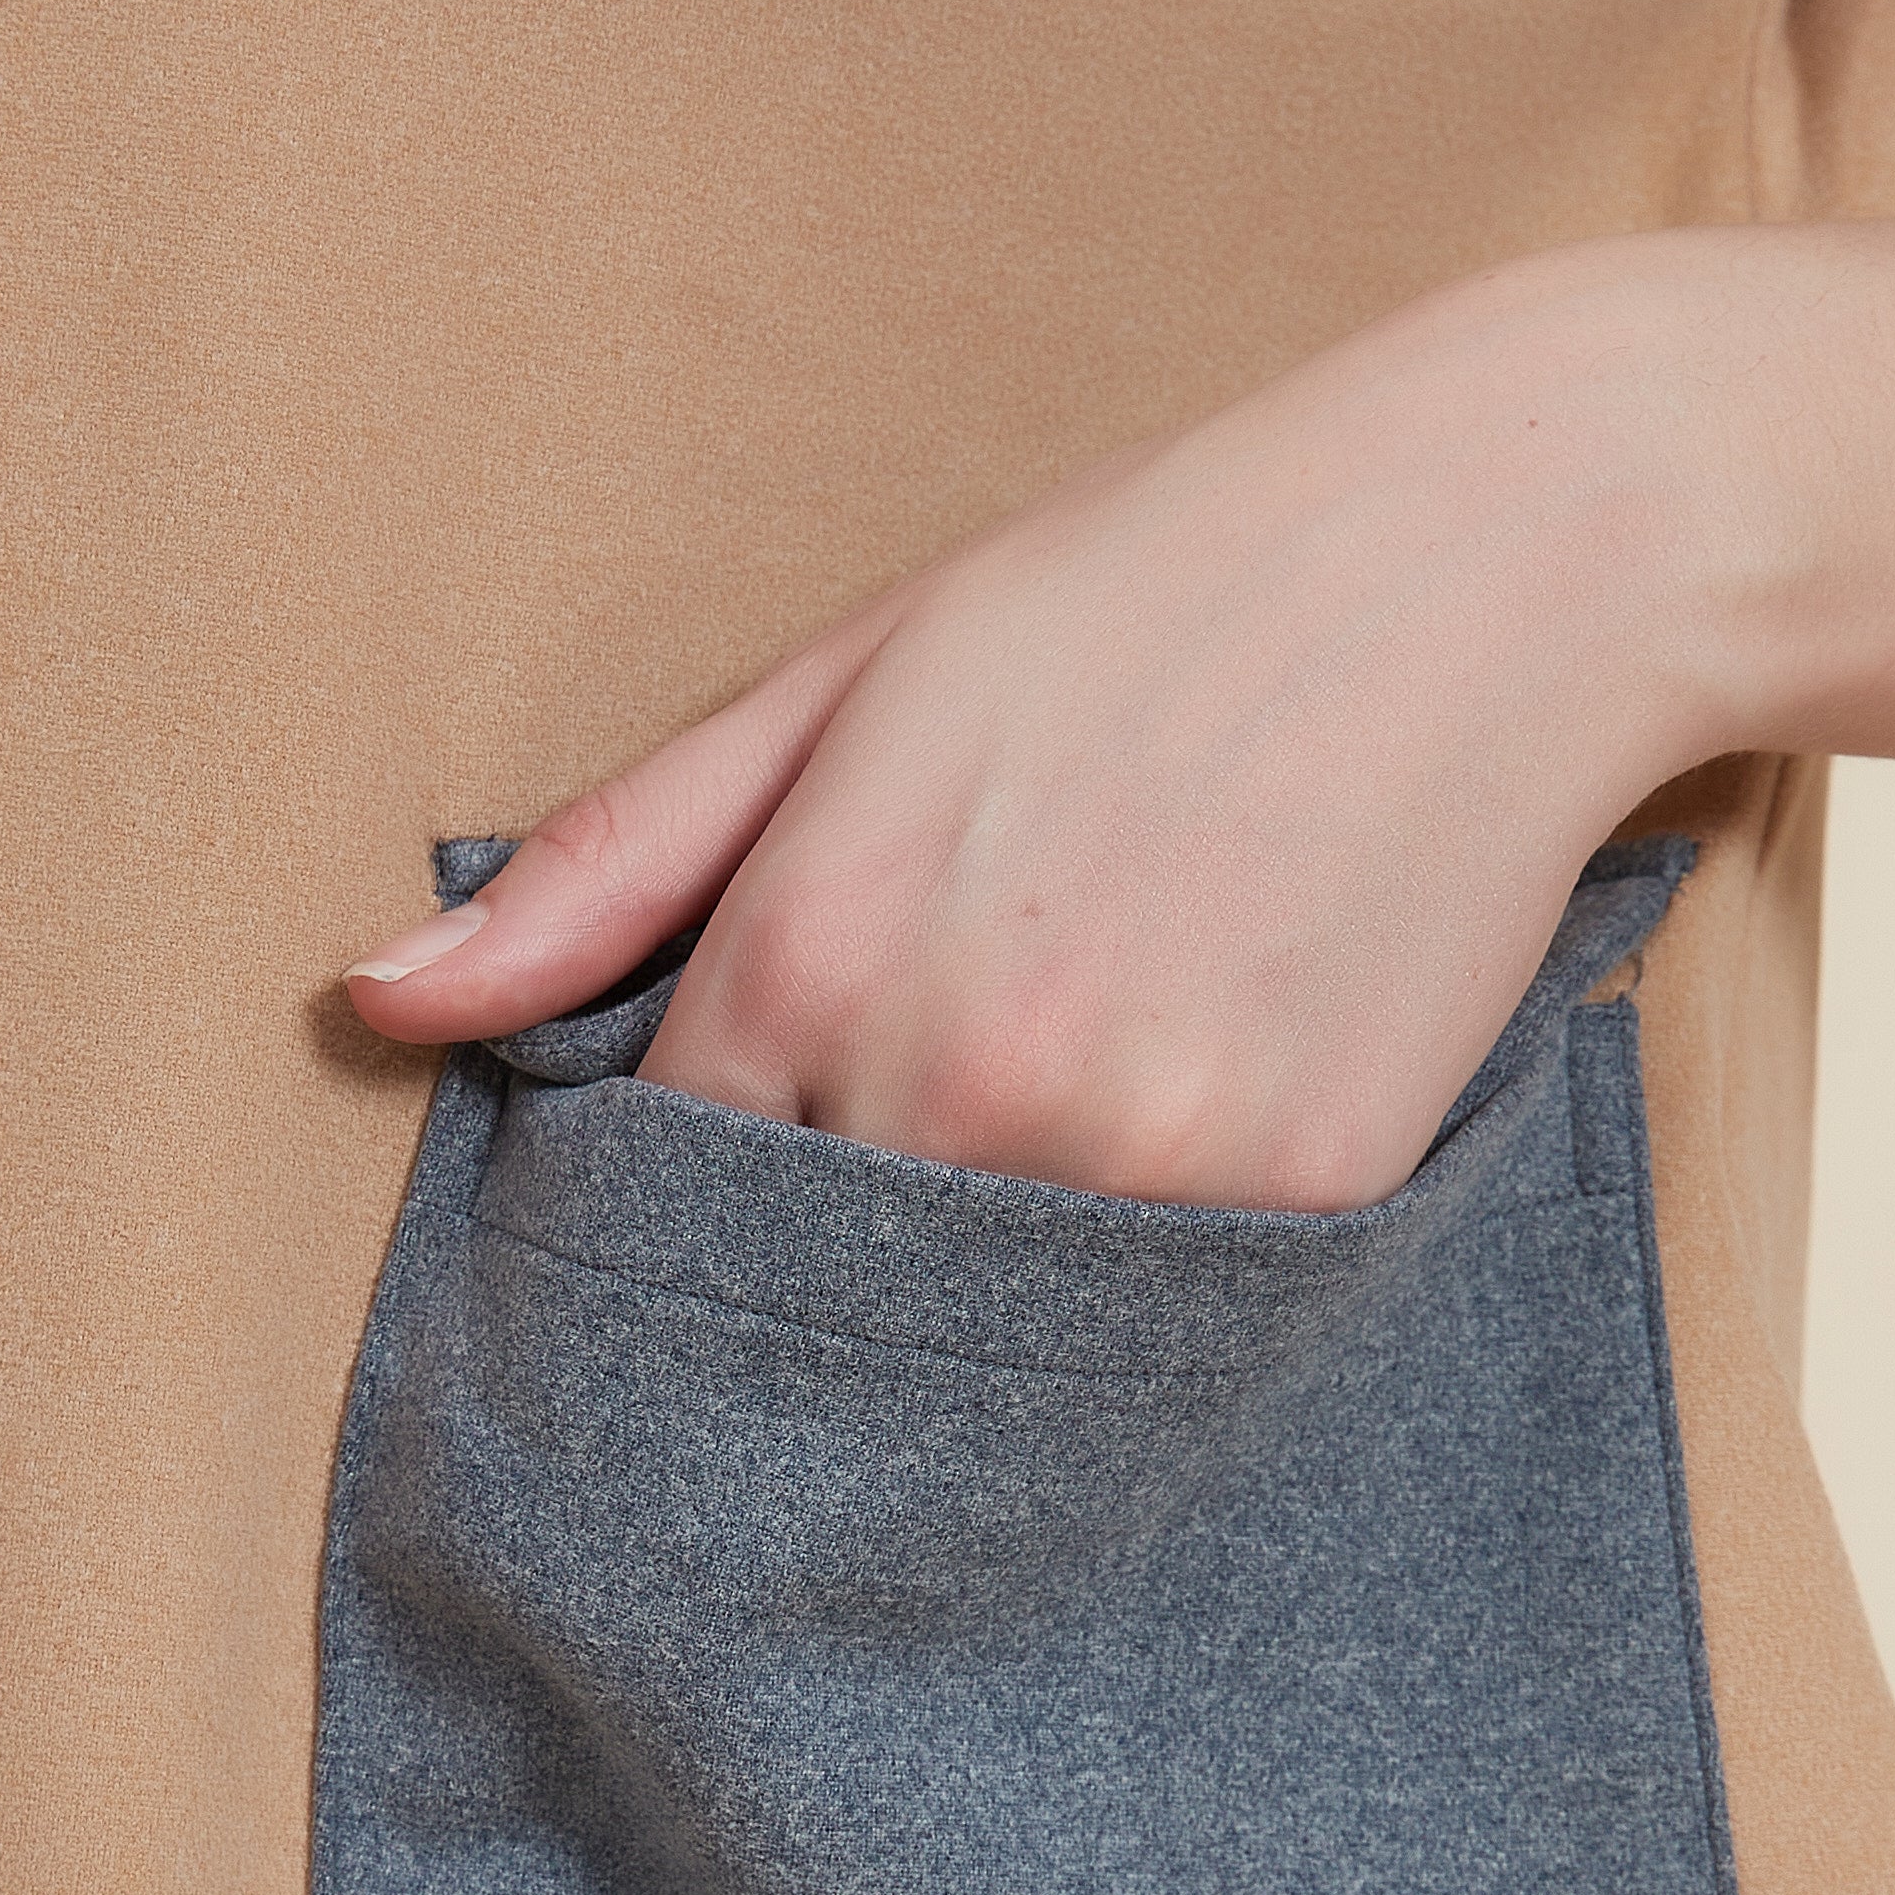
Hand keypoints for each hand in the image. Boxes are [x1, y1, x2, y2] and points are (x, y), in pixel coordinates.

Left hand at [344, 217, 1894, 1208]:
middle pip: (802, 1295)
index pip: (660, 1187)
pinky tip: (1161, 1176)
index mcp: (817, 948)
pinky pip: (1156, 1330)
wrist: (1512, 553)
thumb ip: (610, 865)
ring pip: (975, 1340)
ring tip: (1025, 1181)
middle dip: (803, 1292)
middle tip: (859, 1236)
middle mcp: (962, 1081)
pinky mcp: (1300, 1204)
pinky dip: (1131, 1296)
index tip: (705, 1210)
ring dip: (967, 1314)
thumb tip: (382, 1003)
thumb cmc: (1158, 588)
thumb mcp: (849, 683)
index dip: (668, 1210)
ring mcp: (1141, 1161)